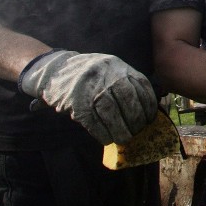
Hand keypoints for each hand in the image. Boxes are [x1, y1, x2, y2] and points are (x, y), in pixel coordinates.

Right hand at [18, 49, 157, 144]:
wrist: (54, 70)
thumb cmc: (89, 73)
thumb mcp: (110, 68)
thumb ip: (126, 81)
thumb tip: (145, 108)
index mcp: (117, 66)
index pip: (141, 86)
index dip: (149, 104)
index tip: (150, 118)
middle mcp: (106, 76)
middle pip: (128, 101)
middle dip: (136, 120)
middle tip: (138, 131)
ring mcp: (90, 89)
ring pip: (112, 113)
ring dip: (121, 130)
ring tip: (125, 139)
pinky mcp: (76, 104)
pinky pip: (93, 123)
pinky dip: (103, 134)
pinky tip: (108, 140)